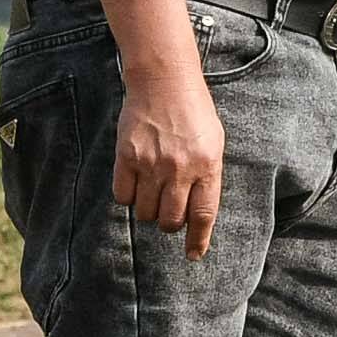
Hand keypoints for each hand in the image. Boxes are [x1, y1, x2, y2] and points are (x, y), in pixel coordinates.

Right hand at [113, 63, 229, 252]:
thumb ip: (207, 177)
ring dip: (148, 211)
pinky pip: (122, 196)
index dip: (198, 240)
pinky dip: (127, 198)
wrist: (164, 82)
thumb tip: (197, 213)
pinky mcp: (126, 156)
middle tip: (168, 213)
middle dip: (170, 224)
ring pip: (145, 212)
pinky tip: (134, 185)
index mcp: (207, 166)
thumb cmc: (194, 113)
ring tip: (152, 194)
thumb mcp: (214, 143)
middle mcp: (180, 169)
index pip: (203, 215)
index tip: (193, 255)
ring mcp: (151, 164)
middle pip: (171, 220)